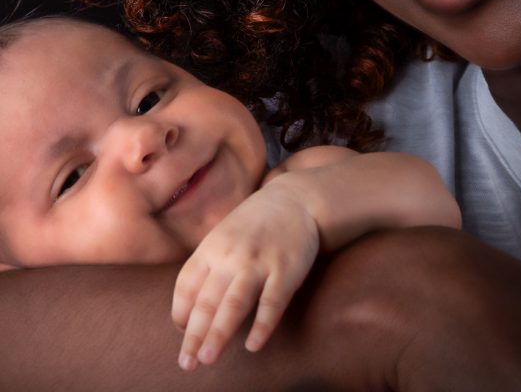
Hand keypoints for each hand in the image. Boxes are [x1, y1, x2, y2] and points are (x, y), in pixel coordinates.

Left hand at [171, 184, 319, 369]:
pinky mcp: (286, 270)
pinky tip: (253, 346)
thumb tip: (189, 310)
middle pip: (207, 300)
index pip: (186, 285)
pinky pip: (272, 303)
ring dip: (219, 333)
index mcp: (211, 247)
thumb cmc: (254, 225)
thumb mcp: (223, 236)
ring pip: (234, 303)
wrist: (295, 200)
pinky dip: (262, 326)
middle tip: (186, 362)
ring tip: (207, 358)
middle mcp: (231, 255)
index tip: (182, 333)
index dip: (181, 313)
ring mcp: (259, 262)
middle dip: (193, 335)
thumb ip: (208, 266)